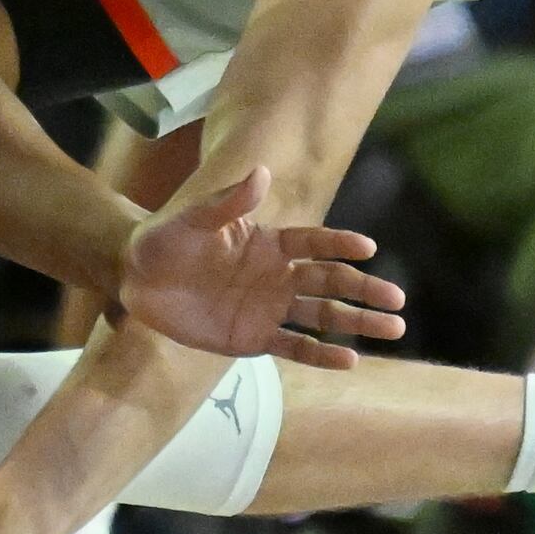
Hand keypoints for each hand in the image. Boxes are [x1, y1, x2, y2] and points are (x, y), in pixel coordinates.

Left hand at [118, 165, 403, 368]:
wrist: (136, 281)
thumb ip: (227, 203)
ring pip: (323, 316)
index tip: (368, 249)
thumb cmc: (164, 241)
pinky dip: (323, 354)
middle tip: (397, 300)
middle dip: (364, 290)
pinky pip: (295, 347)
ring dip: (357, 322)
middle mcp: (277, 275)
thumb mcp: (191, 221)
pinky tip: (351, 360)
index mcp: (268, 242)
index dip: (340, 245)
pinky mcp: (255, 338)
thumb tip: (261, 173)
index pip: (314, 242)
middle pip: (330, 282)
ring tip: (393, 329)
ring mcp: (269, 308)